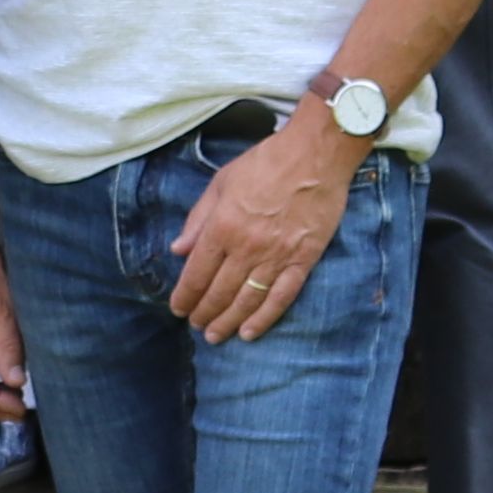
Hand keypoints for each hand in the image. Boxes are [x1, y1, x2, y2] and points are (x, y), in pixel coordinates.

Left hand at [162, 116, 361, 344]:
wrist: (314, 157)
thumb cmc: (265, 163)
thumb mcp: (221, 183)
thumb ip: (198, 219)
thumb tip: (178, 251)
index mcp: (222, 227)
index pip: (196, 273)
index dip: (185, 295)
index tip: (178, 308)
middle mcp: (246, 248)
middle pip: (219, 291)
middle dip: (204, 313)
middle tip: (196, 326)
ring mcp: (276, 257)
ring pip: (247, 300)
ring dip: (228, 322)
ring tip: (215, 336)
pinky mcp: (303, 261)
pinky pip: (281, 297)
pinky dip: (265, 318)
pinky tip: (251, 333)